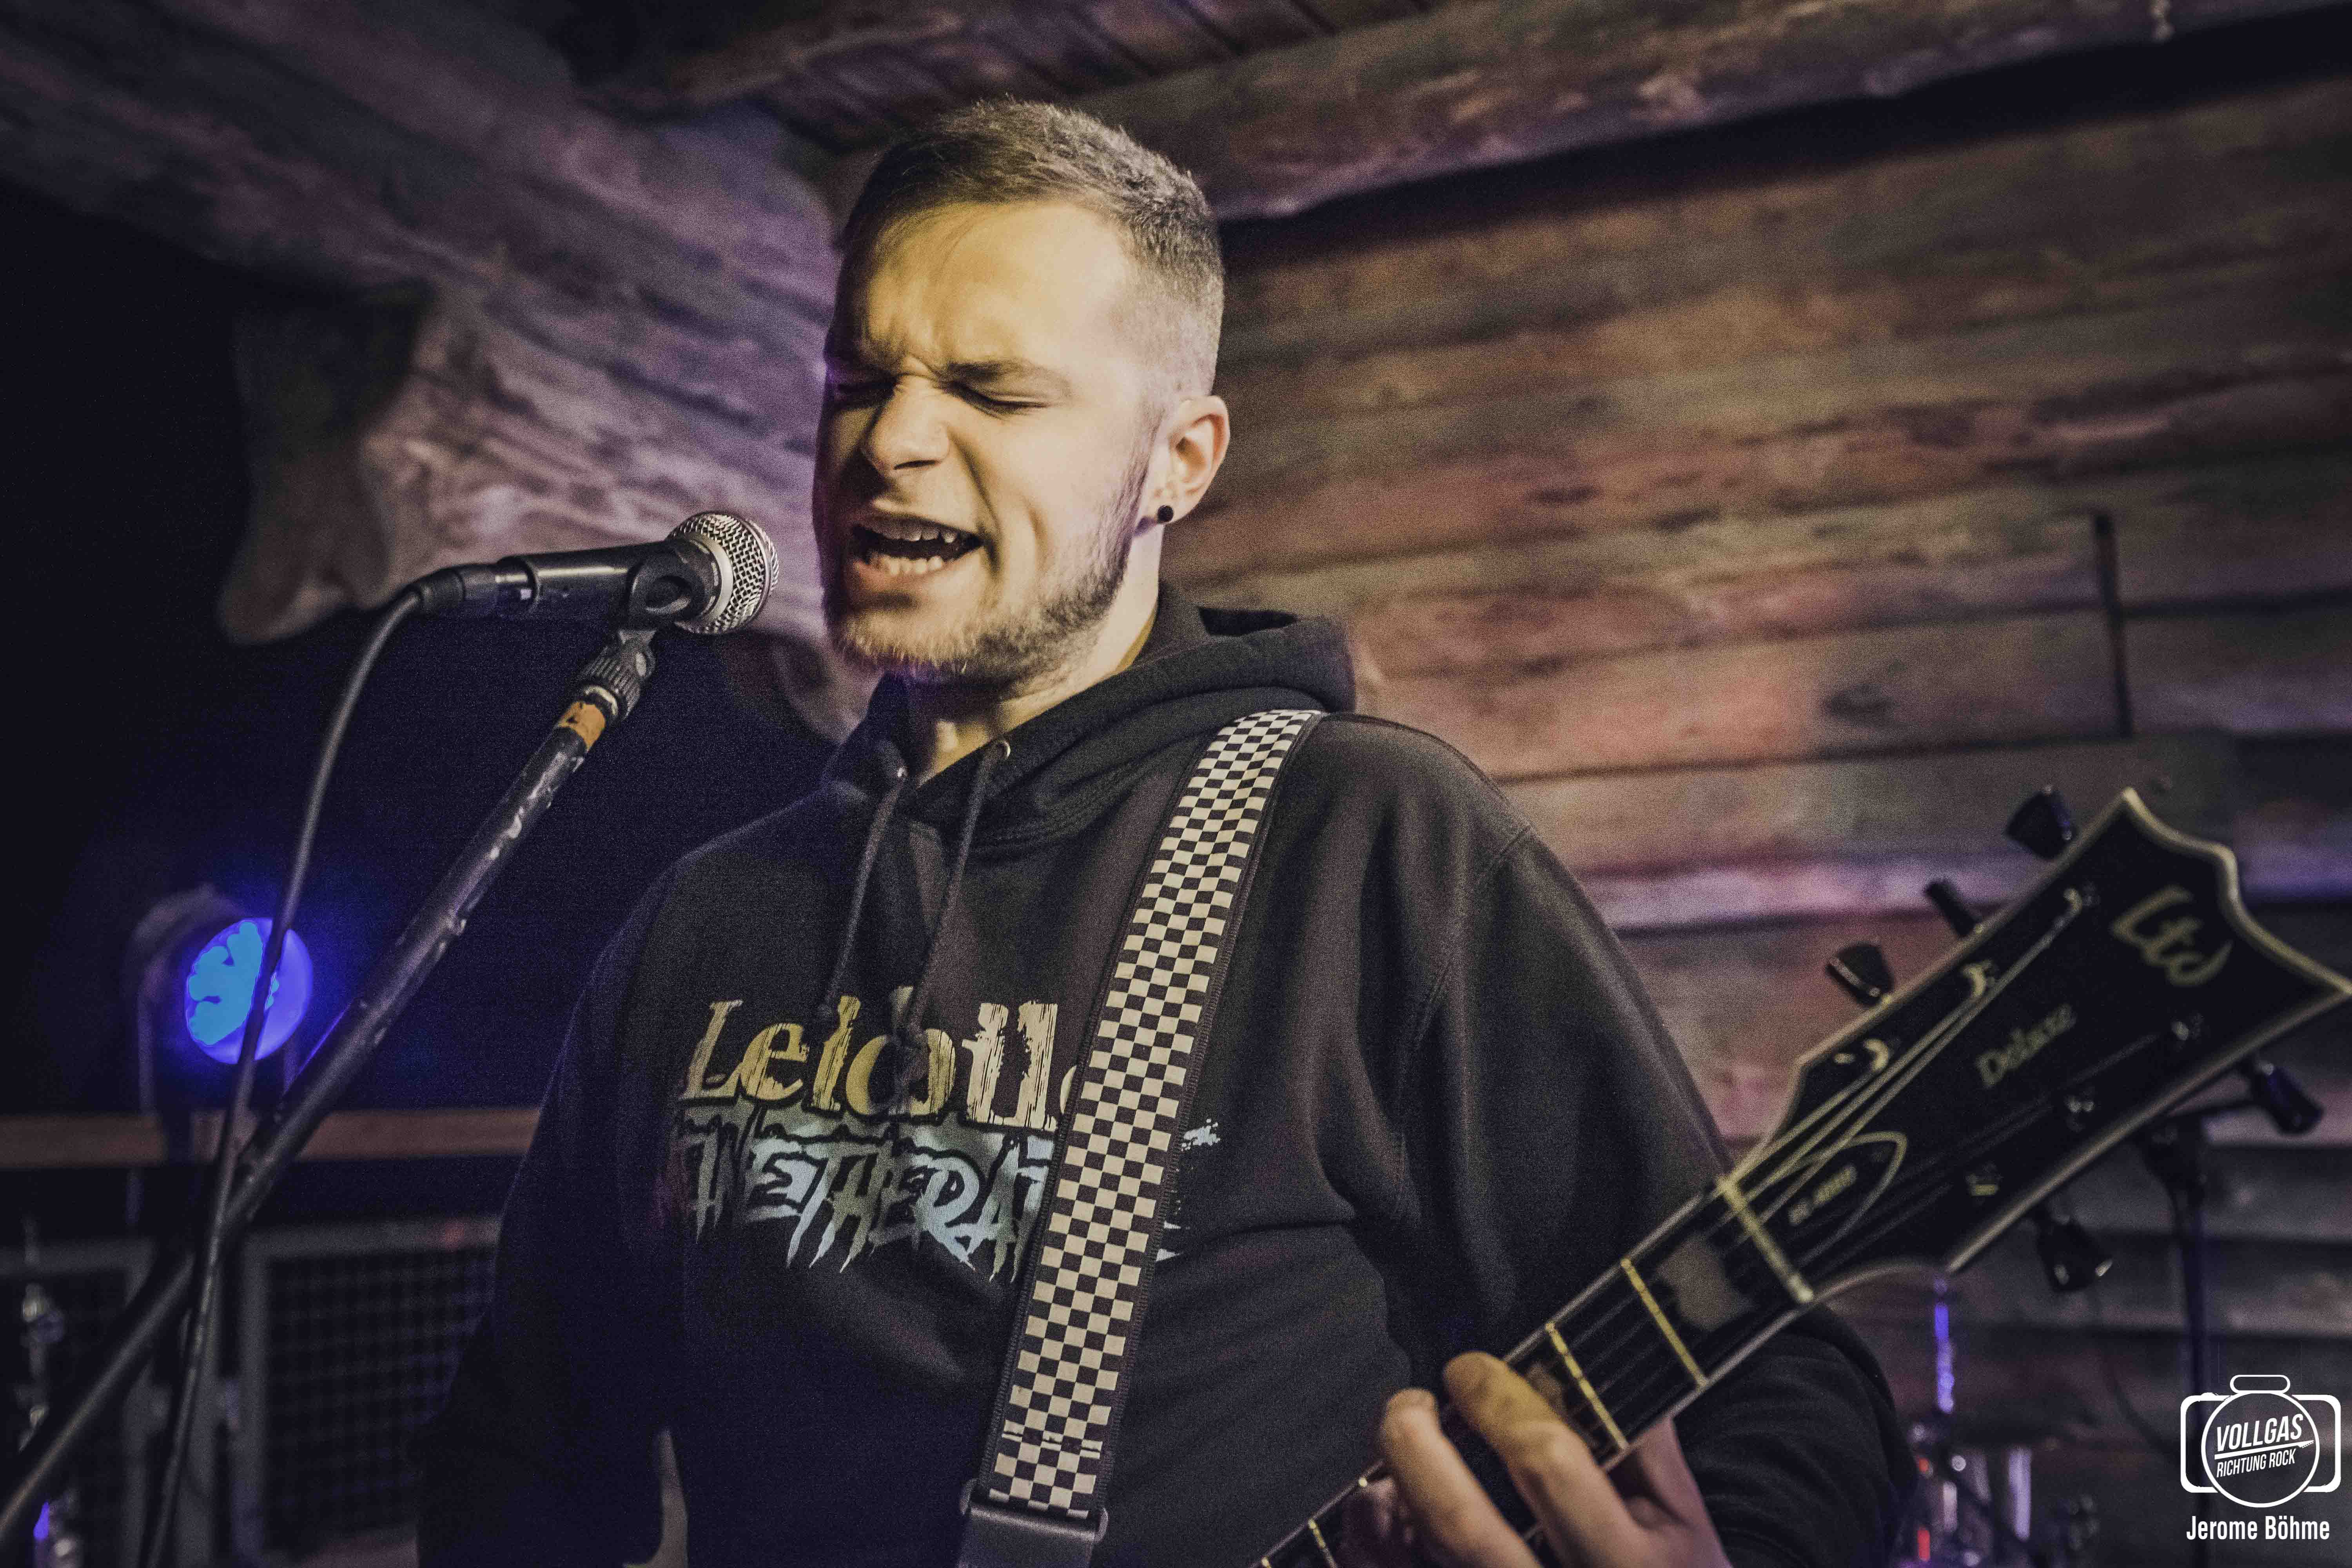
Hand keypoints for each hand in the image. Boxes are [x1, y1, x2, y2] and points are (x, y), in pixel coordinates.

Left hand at [1341, 1353, 1730, 1567]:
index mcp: (1626, 1563)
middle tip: (1411, 1402)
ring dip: (1386, 1493)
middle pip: (1458, 1521)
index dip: (1496, 1400)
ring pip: (1414, 1558)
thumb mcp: (1681, 1520)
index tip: (1468, 1369)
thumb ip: (1641, 1442)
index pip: (1547, 1463)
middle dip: (1417, 1441)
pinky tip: (1382, 1509)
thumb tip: (1578, 1359)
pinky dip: (1370, 1538)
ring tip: (1397, 1457)